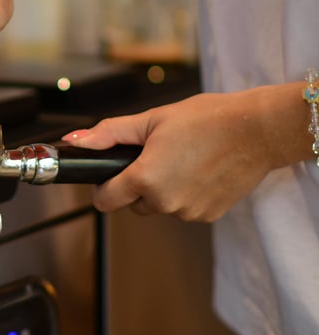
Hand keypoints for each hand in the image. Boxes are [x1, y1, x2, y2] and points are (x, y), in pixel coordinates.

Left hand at [61, 90, 294, 221]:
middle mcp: (165, 202)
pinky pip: (183, 209)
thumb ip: (109, 134)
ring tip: (179, 159)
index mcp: (145, 179)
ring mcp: (188, 212)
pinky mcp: (208, 216)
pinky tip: (197, 171)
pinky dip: (184, 194)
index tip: (111, 174)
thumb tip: (77, 140)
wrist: (257, 130)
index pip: (105, 201)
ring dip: (160, 190)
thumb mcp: (151, 119)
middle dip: (135, 184)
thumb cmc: (208, 120)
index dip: (103, 186)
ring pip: (158, 207)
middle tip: (153, 156)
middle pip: (132, 204)